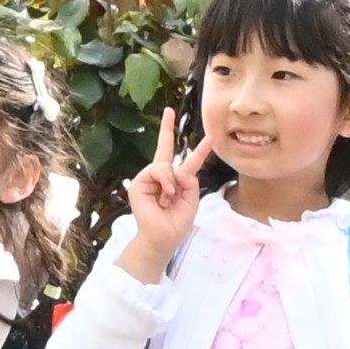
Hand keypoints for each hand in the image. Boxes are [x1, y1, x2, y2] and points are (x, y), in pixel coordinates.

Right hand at [106, 110, 205, 284]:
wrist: (163, 238)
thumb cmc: (177, 223)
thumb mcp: (191, 199)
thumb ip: (188, 179)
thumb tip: (174, 168)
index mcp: (178, 182)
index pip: (188, 162)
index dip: (199, 149)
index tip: (210, 136)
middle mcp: (162, 178)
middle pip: (164, 149)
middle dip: (167, 129)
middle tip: (168, 110)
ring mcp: (149, 179)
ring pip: (165, 165)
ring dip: (172, 182)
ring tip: (171, 198)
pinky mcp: (139, 183)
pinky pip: (157, 171)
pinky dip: (165, 182)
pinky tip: (165, 195)